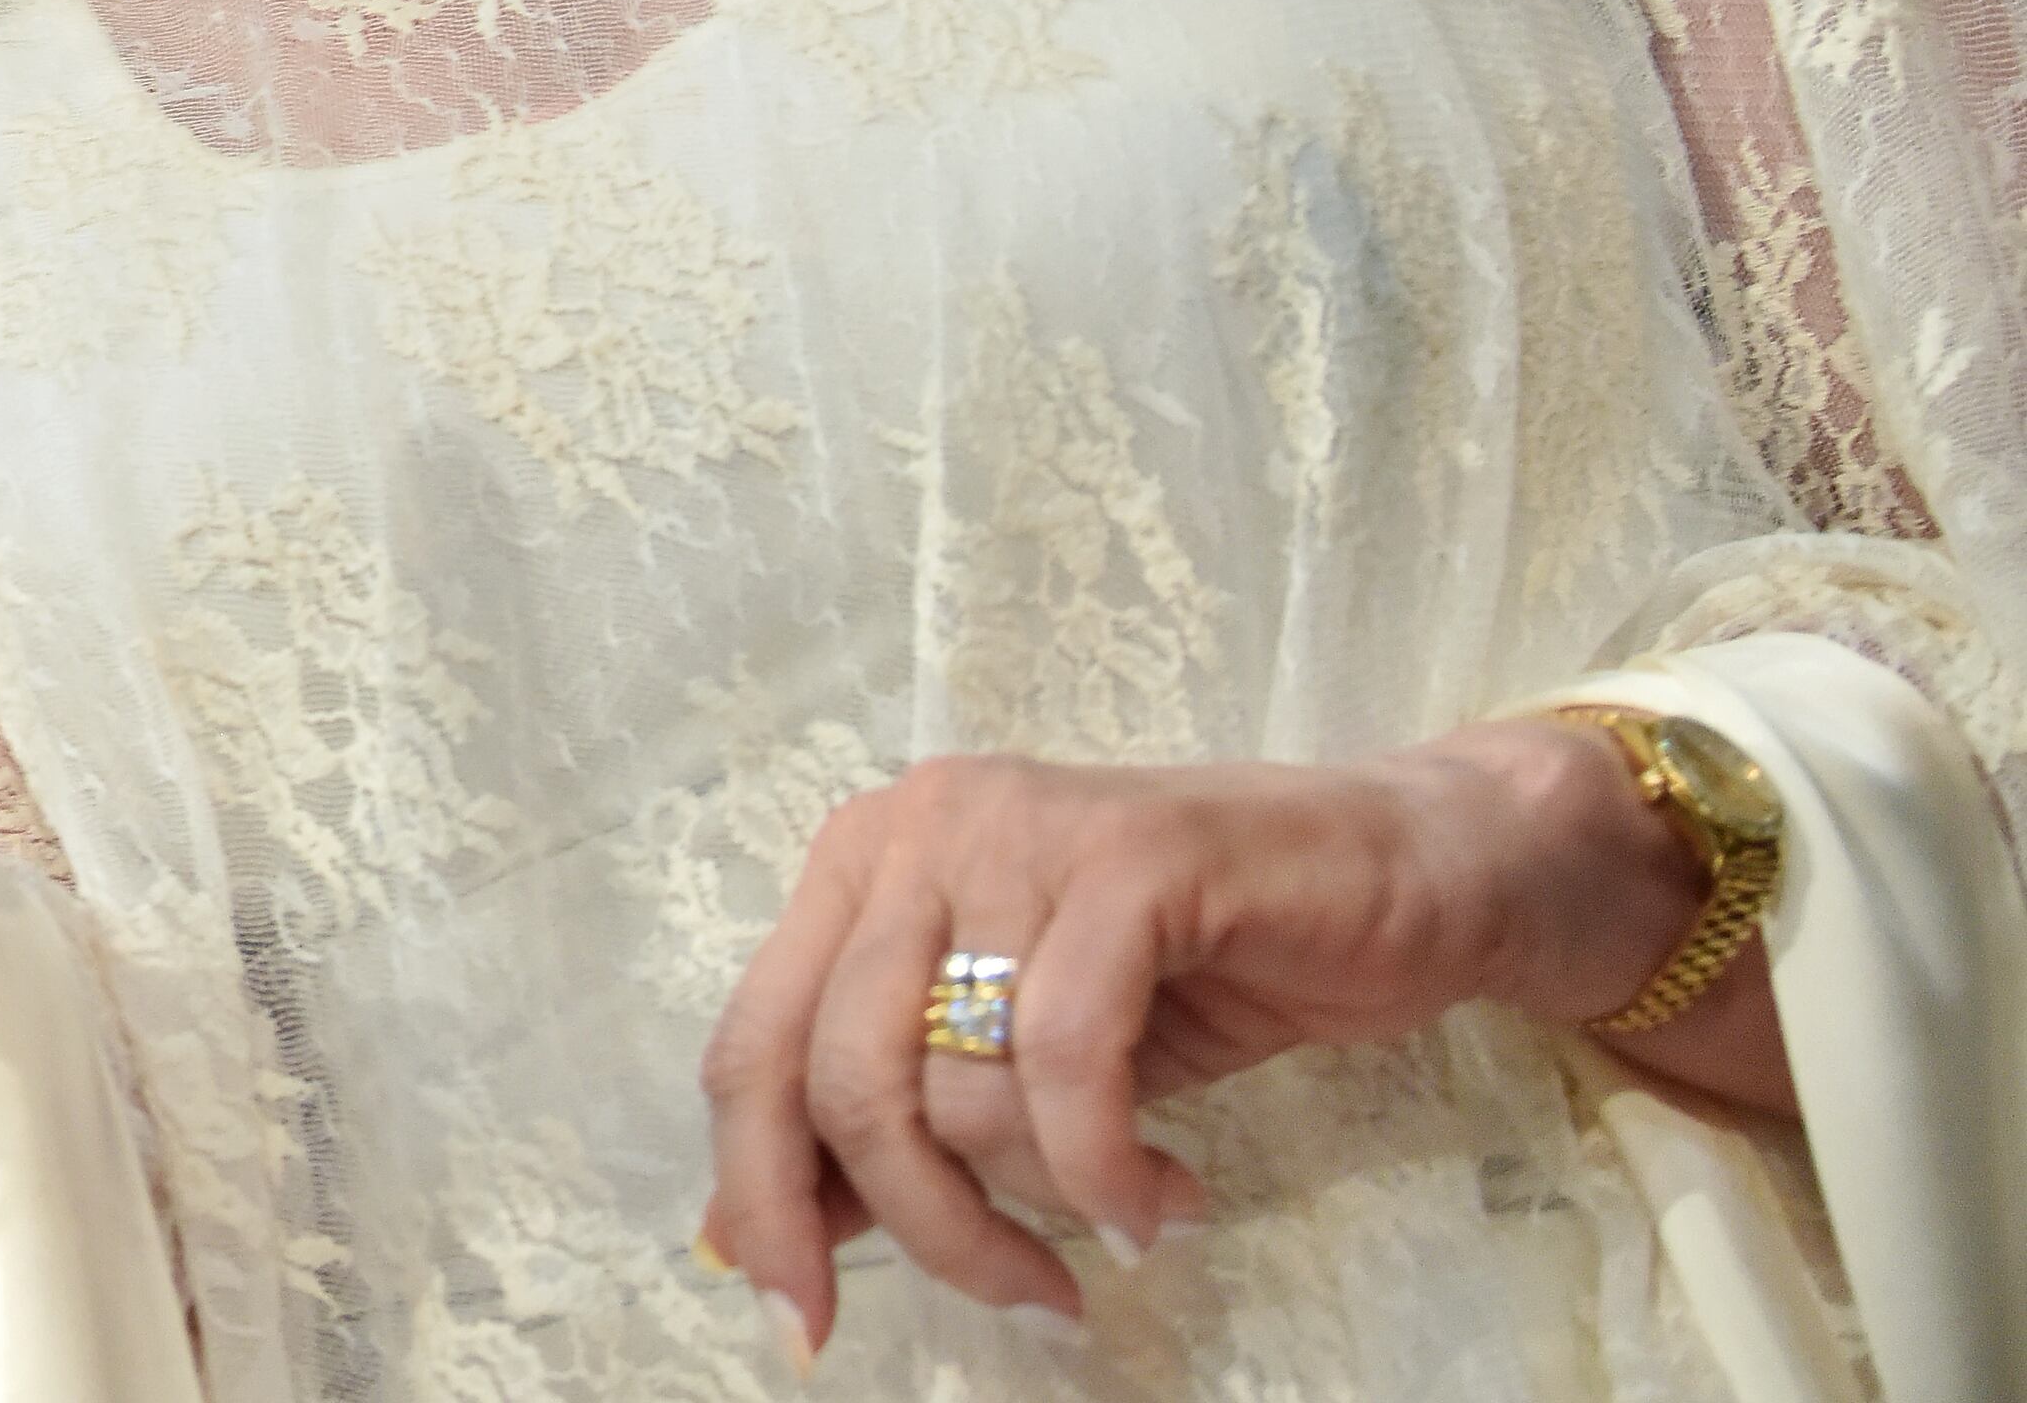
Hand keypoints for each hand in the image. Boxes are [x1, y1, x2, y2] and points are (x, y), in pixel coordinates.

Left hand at [697, 723, 1747, 1352]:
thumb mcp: (1014, 1058)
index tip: (804, 1321)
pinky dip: (1107, 1165)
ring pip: (956, 1083)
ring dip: (1046, 1200)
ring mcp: (1016, 830)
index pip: (750, 1048)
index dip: (762, 1196)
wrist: (1403, 877)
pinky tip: (1166, 1195)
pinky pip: (1067, 1060)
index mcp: (859, 865)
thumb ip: (890, 1123)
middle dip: (929, 1226)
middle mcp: (915, 828)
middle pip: (842, 1079)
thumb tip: (746, 1241)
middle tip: (1026, 1298)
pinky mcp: (1126, 859)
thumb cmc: (1198, 972)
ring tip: (1127, 1213)